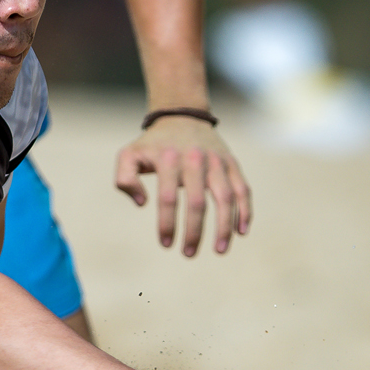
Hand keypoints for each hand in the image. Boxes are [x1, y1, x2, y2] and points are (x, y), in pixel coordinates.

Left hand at [115, 116, 251, 256]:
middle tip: (188, 254)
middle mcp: (195, 159)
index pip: (168, 198)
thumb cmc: (152, 144)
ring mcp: (217, 161)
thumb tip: (142, 203)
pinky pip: (243, 189)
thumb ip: (124, 178)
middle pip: (198, 202)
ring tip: (219, 250)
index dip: (167, 224)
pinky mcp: (231, 163)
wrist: (182, 115)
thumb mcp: (128, 155)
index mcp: (168, 159)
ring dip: (224, 227)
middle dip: (194, 232)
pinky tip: (241, 232)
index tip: (165, 244)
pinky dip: (245, 211)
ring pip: (226, 197)